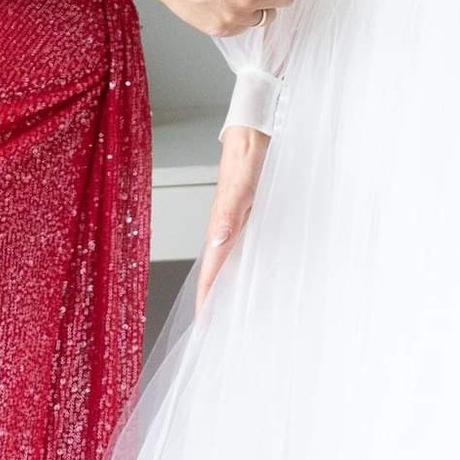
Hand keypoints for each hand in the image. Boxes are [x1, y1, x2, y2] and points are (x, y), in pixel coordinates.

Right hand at [197, 125, 268, 311]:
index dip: (207, 297)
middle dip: (216, 301)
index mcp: (222, 223)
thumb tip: (217, 240)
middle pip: (218, 271)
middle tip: (217, 331)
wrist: (254, 128)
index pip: (211, 269)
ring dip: (229, 285)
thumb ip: (232, 208)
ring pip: (230, 261)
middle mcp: (227, 226)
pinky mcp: (248, 214)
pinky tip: (254, 275)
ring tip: (233, 313)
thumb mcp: (245, 179)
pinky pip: (244, 248)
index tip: (204, 324)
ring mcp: (236, 221)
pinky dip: (244, 266)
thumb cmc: (251, 151)